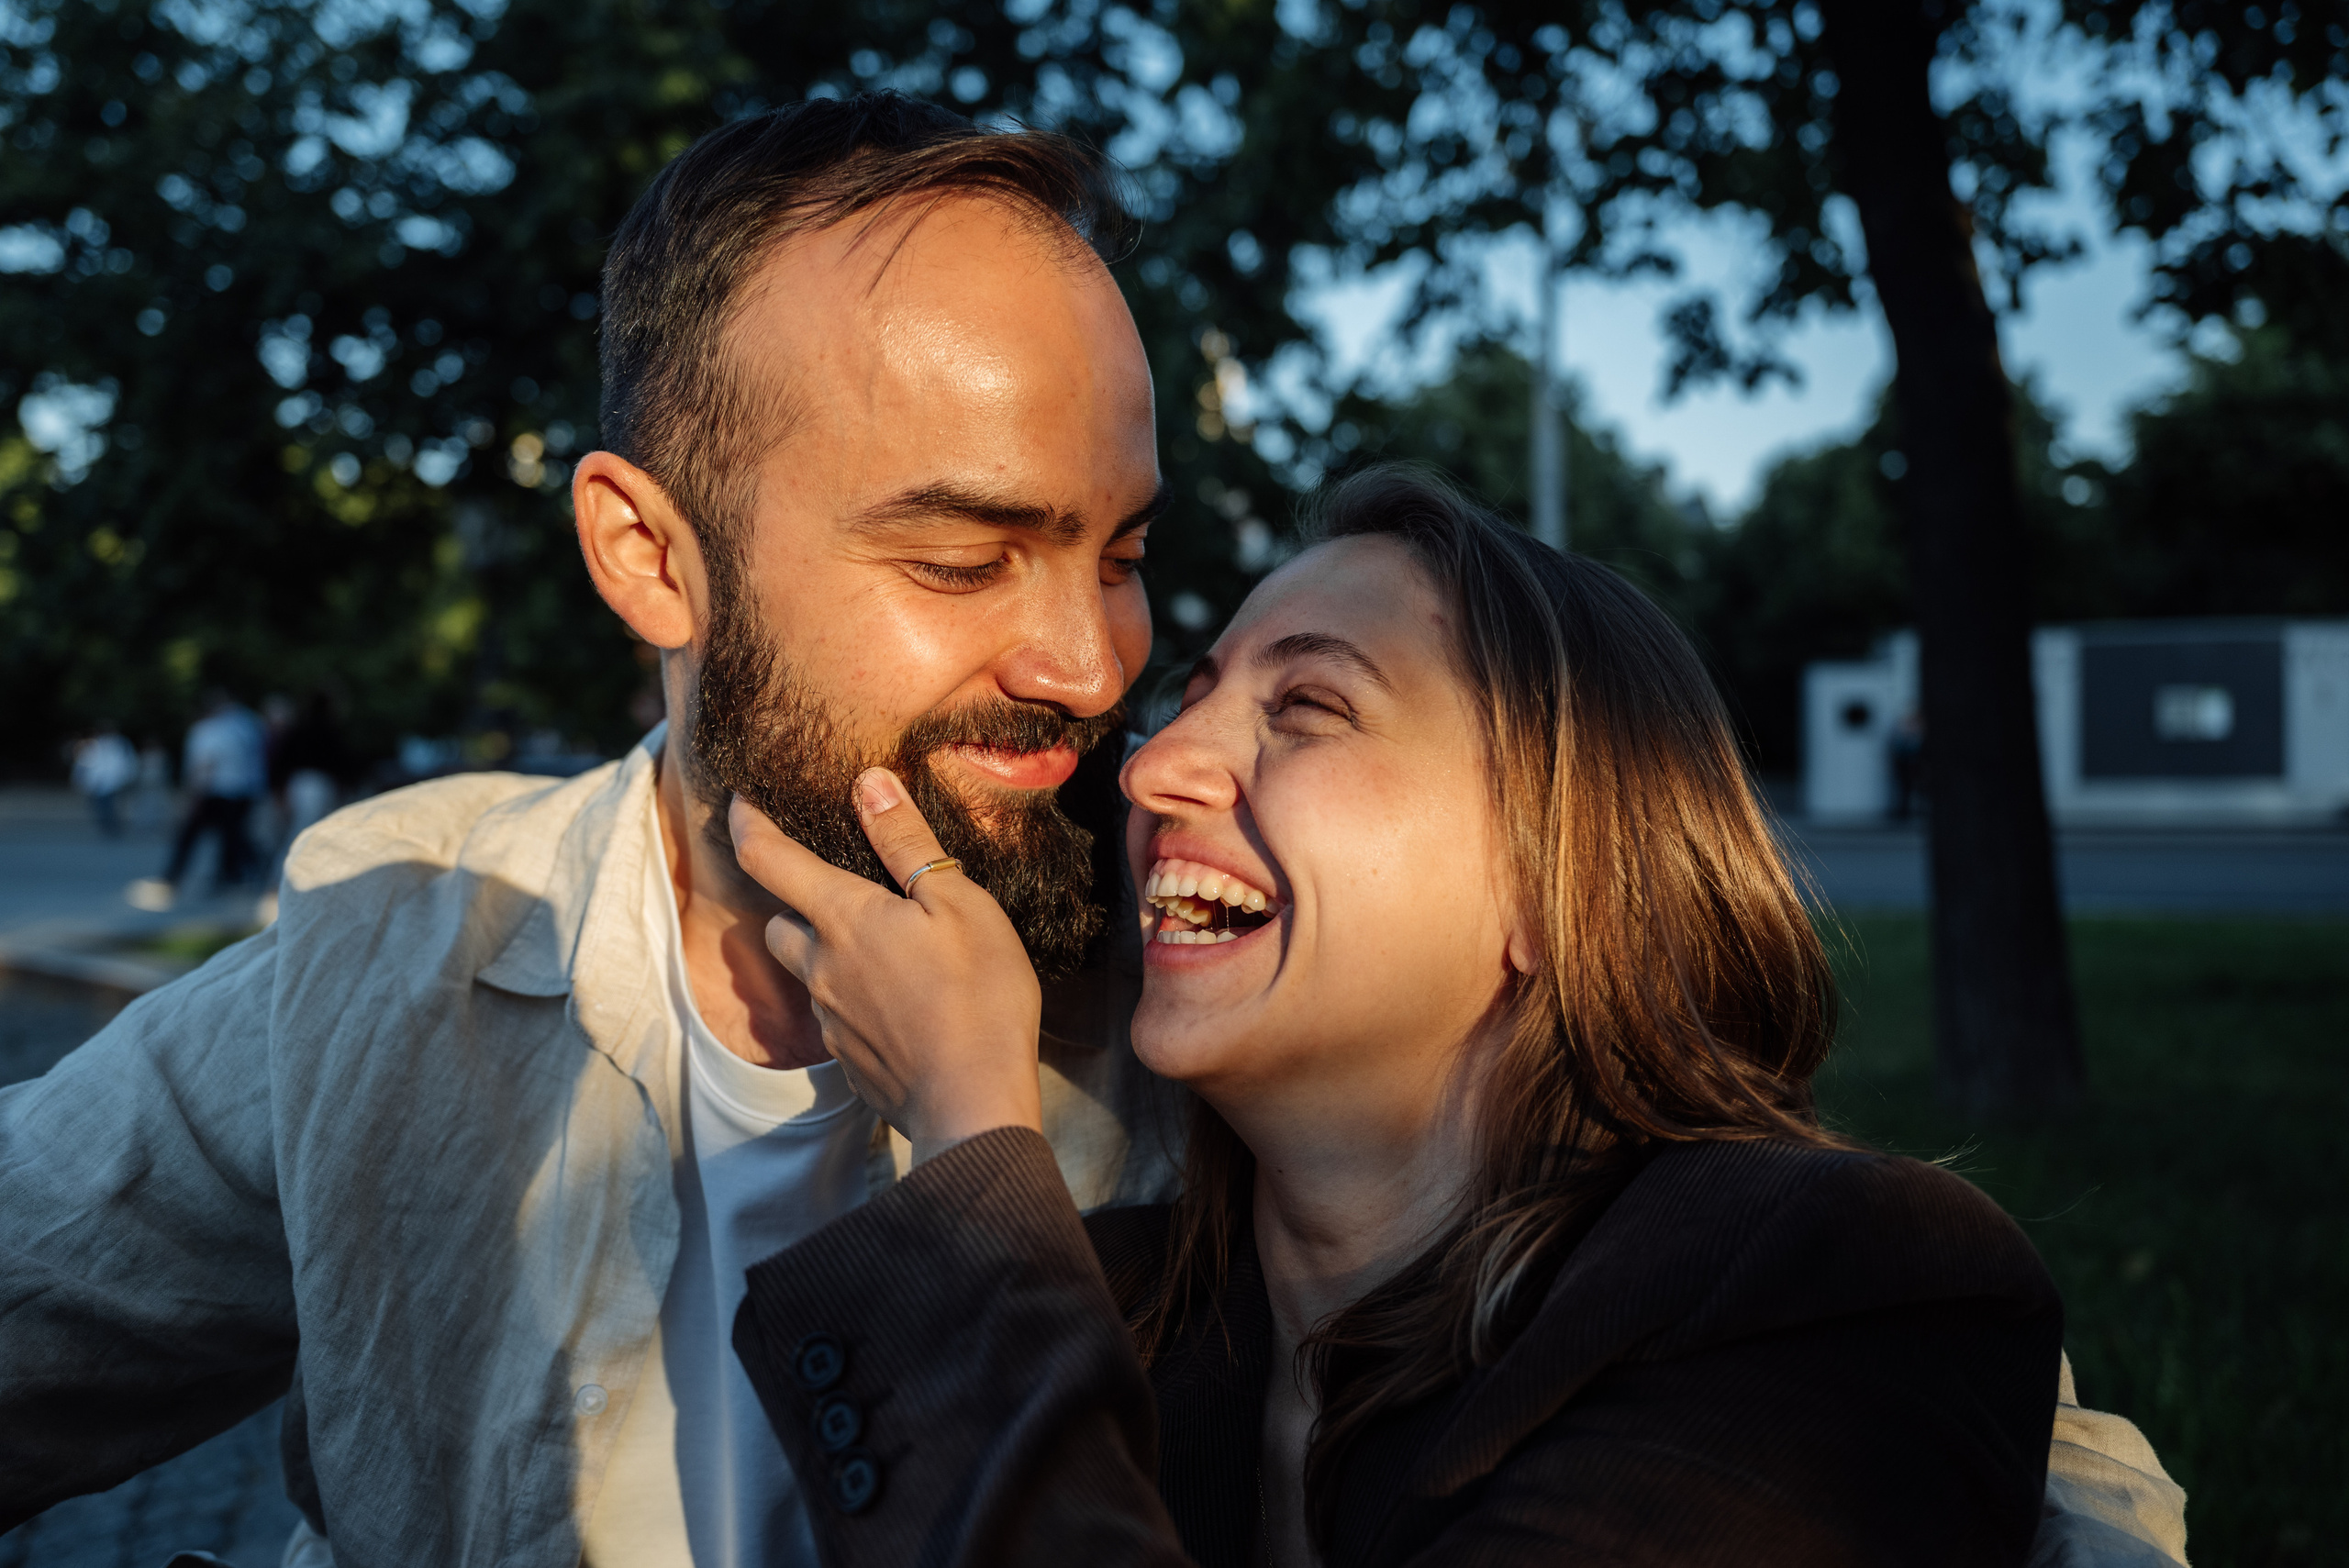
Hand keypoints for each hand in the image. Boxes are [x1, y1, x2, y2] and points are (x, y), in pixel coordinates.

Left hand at [728, 768, 1042, 1164]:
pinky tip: (903, 1006)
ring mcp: (830, 1020)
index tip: (740, 801)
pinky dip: (856, 1001)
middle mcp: (820, 968)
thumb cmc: (978, 995)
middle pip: (779, 924)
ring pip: (809, 973)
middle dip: (794, 902)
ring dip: (828, 955)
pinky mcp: (848, 1061)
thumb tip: (867, 784)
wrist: (973, 1105)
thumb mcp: (959, 902)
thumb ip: (907, 843)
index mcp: (842, 919)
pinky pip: (838, 1017)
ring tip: (884, 952)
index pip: (768, 858)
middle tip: (836, 891)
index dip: (748, 823)